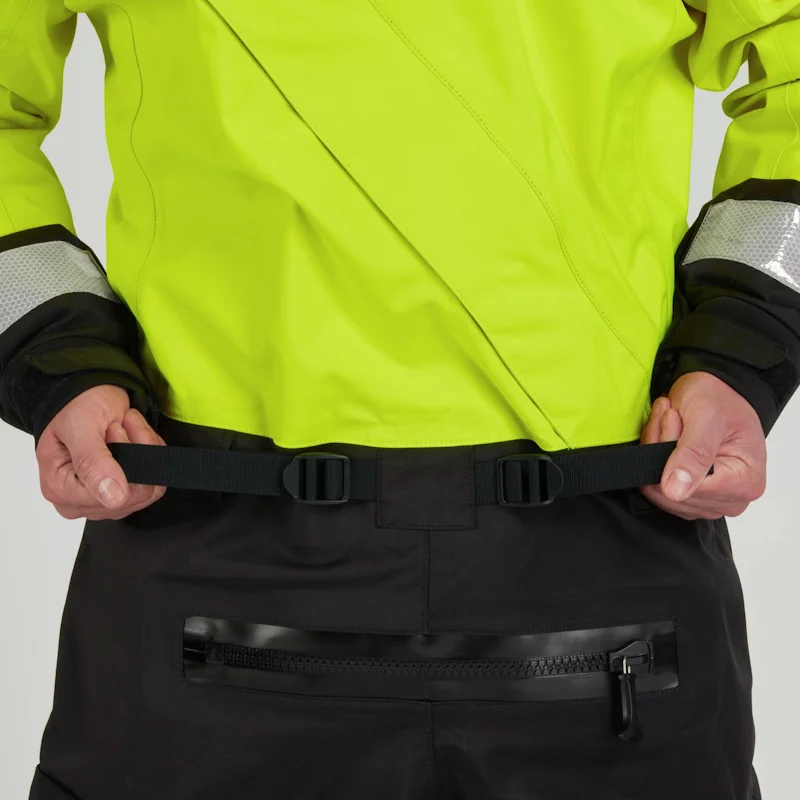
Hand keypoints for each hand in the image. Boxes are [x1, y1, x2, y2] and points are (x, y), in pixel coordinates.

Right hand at [36, 384, 166, 520]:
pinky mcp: (124, 494)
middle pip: (135, 493)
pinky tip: (134, 436)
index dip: (125, 459)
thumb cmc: (76, 406)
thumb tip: (113, 498)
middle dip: (135, 451)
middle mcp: (79, 502)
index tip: (115, 429)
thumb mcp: (80, 426)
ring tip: (125, 427)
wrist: (88, 393)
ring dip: (144, 449)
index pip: (113, 497)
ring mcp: (103, 500)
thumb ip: (93, 463)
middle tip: (118, 425)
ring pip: (150, 488)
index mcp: (59, 489)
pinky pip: (155, 483)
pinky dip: (150, 453)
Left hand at [639, 372, 766, 519]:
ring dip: (654, 449)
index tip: (672, 418)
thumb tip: (675, 492)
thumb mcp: (707, 417)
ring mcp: (708, 500)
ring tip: (669, 421)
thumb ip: (693, 455)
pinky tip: (664, 434)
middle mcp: (731, 498)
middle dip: (660, 448)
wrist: (715, 389)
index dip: (671, 453)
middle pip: (671, 491)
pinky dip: (652, 457)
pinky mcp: (688, 496)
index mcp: (745, 483)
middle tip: (669, 416)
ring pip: (657, 488)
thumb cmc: (719, 398)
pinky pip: (654, 486)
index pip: (689, 488)